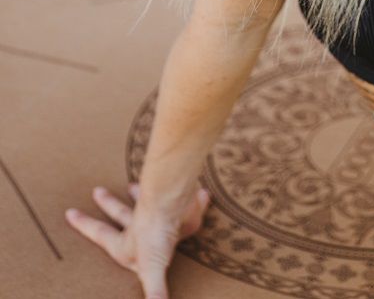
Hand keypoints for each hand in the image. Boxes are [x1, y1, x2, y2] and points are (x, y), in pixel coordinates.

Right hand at [65, 181, 210, 298]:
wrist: (173, 202)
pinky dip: (196, 200)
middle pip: (120, 212)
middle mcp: (139, 223)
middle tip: (96, 191)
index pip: (102, 234)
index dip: (85, 225)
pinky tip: (204, 195)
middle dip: (108, 204)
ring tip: (131, 185)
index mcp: (127, 241)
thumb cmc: (156, 234)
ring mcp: (157, 210)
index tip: (69, 212)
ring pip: (143, 199)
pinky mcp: (179, 204)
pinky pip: (187, 201)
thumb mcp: (150, 268)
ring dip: (138, 193)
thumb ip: (154, 292)